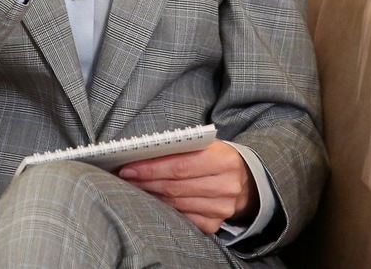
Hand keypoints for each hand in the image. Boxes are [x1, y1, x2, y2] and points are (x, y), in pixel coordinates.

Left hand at [117, 140, 258, 234]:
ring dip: (152, 195)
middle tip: (126, 177)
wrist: (243, 181)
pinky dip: (165, 208)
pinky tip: (153, 200)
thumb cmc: (217, 158)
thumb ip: (182, 148)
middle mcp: (226, 186)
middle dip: (147, 181)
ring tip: (135, 186)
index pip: (181, 166)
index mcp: (225, 160)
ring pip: (176, 203)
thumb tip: (144, 154)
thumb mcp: (207, 146)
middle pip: (176, 186)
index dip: (152, 168)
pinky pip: (183, 217)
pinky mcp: (214, 223)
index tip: (129, 168)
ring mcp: (221, 208)